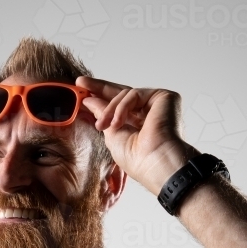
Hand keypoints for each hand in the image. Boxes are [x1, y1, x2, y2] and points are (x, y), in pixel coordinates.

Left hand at [76, 76, 200, 194]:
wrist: (156, 164)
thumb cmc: (138, 159)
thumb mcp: (111, 134)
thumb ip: (102, 114)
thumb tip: (89, 100)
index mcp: (140, 123)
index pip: (120, 105)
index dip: (101, 97)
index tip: (82, 90)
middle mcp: (150, 112)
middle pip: (123, 94)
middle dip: (100, 89)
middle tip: (81, 82)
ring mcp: (158, 104)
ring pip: (126, 95)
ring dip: (109, 109)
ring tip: (101, 125)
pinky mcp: (165, 97)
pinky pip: (135, 94)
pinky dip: (122, 108)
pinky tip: (117, 123)